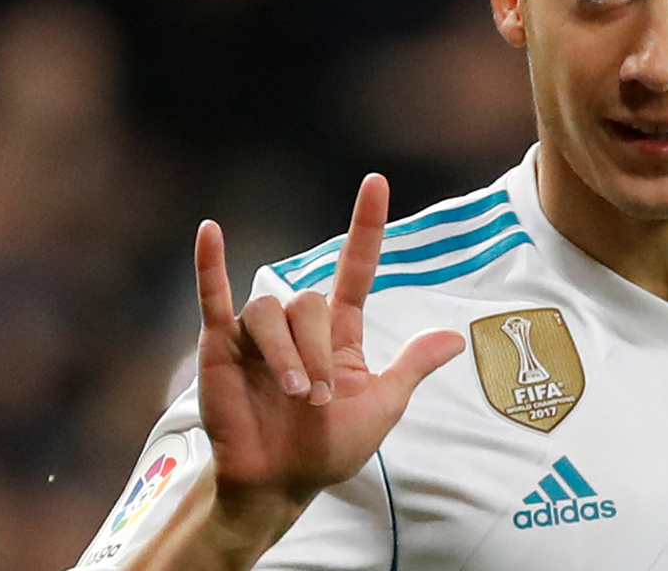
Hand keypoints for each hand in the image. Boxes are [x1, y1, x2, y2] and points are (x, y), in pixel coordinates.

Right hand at [194, 173, 465, 506]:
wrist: (278, 485)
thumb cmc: (328, 449)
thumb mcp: (381, 407)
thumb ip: (411, 367)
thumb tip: (458, 338)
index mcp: (339, 332)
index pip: (356, 267)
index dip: (366, 226)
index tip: (376, 182)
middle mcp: (298, 326)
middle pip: (309, 303)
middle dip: (318, 352)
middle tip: (318, 398)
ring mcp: (258, 334)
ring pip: (271, 311)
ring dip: (286, 353)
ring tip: (295, 394)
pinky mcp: (221, 347)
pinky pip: (213, 297)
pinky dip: (209, 265)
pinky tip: (209, 231)